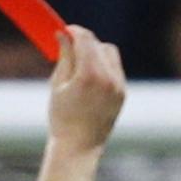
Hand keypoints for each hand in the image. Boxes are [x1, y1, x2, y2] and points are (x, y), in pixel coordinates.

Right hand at [48, 26, 125, 152]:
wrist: (79, 148)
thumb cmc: (62, 119)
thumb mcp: (58, 85)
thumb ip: (64, 57)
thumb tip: (63, 34)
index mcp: (89, 75)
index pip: (85, 39)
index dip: (74, 32)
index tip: (64, 32)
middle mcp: (108, 78)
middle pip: (99, 44)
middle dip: (85, 42)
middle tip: (70, 47)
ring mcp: (119, 86)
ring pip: (110, 54)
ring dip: (95, 53)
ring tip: (79, 65)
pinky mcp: (122, 94)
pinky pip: (115, 69)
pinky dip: (103, 66)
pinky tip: (89, 78)